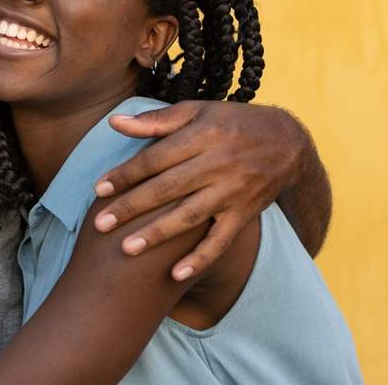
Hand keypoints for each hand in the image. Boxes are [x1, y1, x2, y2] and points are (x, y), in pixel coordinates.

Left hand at [91, 101, 304, 281]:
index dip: (126, 174)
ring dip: (157, 234)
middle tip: (100, 224)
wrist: (288, 143)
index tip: (99, 189)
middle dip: (132, 207)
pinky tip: (175, 275)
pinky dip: (199, 258)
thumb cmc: (233, 122)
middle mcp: (217, 164)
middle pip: (167, 189)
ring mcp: (232, 192)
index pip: (156, 158)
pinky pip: (220, 240)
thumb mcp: (198, 111)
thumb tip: (114, 122)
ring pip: (189, 216)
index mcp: (202, 136)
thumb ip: (156, 120)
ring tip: (127, 249)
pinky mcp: (244, 213)